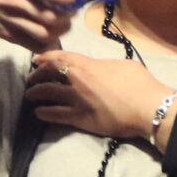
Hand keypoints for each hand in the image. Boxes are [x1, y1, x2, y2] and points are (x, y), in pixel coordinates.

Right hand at [0, 0, 78, 57]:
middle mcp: (15, 2)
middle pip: (52, 16)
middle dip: (68, 14)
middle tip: (72, 8)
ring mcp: (12, 21)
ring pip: (46, 33)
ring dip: (61, 29)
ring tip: (65, 20)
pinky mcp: (10, 36)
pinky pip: (35, 45)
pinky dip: (48, 42)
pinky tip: (52, 32)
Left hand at [27, 49, 174, 140]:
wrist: (147, 107)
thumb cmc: (140, 84)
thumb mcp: (122, 64)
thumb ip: (105, 65)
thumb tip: (100, 68)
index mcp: (89, 65)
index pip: (61, 58)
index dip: (45, 57)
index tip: (36, 59)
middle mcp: (78, 80)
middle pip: (49, 74)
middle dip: (37, 75)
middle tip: (30, 78)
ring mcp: (77, 100)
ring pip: (48, 94)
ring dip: (36, 93)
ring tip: (30, 95)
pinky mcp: (80, 119)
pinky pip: (56, 115)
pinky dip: (45, 113)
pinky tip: (39, 113)